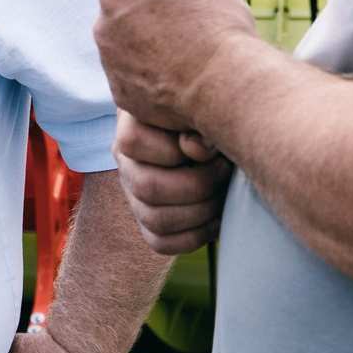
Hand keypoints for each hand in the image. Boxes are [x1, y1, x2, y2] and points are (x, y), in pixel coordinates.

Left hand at [92, 0, 264, 139]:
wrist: (227, 84)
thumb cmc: (215, 20)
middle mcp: (102, 24)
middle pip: (131, 3)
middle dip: (156, 4)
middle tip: (192, 16)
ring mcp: (109, 62)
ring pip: (132, 38)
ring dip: (154, 37)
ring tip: (190, 45)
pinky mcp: (121, 93)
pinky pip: (136, 72)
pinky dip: (154, 70)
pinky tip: (181, 71)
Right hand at [115, 110, 232, 253]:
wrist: (218, 137)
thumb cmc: (213, 117)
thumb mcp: (206, 110)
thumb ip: (199, 121)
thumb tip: (195, 148)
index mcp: (133, 125)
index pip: (132, 142)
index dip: (174, 149)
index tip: (210, 148)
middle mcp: (127, 162)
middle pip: (146, 187)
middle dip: (198, 185)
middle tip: (225, 171)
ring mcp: (134, 195)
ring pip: (155, 219)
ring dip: (201, 211)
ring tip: (223, 195)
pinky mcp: (148, 223)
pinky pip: (161, 242)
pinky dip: (196, 236)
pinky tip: (217, 220)